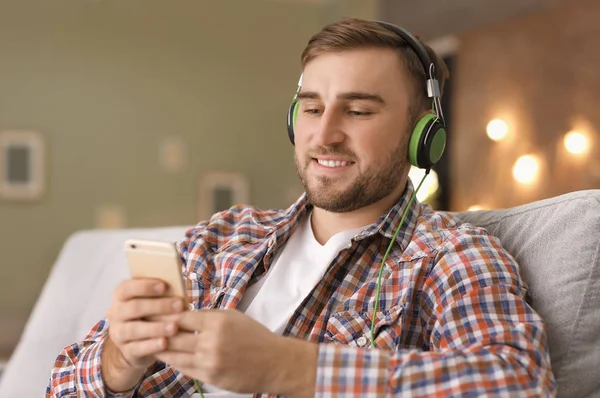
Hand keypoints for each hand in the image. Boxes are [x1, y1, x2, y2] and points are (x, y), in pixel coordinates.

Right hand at [102, 279, 184, 390]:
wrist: (134, 342)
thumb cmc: (148, 314)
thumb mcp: (150, 301)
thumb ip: (159, 294)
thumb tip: (178, 287)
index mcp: (120, 296)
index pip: (127, 288)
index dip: (145, 286)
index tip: (164, 286)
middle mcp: (116, 313)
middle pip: (134, 307)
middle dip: (158, 306)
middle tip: (179, 305)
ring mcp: (119, 333)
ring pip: (135, 329)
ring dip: (156, 328)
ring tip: (174, 327)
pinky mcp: (126, 350)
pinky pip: (138, 348)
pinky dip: (152, 345)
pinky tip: (165, 342)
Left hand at [155, 309, 317, 396]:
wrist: (274, 362)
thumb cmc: (255, 336)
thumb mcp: (233, 316)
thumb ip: (208, 315)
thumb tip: (184, 312)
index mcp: (217, 322)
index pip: (181, 316)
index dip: (163, 314)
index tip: (150, 311)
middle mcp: (211, 341)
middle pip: (173, 335)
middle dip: (156, 330)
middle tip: (141, 326)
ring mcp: (210, 361)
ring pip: (175, 354)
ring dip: (160, 348)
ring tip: (148, 342)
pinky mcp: (211, 378)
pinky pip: (184, 369)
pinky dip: (174, 362)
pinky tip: (167, 357)